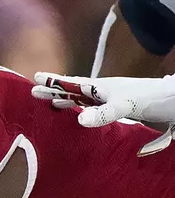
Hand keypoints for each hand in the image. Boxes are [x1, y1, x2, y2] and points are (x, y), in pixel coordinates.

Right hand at [33, 72, 174, 128]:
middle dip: (54, 90)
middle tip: (35, 91)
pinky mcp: (117, 107)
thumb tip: (79, 120)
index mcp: (100, 87)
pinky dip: (80, 109)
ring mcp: (109, 98)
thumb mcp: (124, 105)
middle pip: (73, 89)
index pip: (71, 83)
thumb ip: (103, 113)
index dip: (54, 81)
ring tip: (52, 103)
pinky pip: (91, 107)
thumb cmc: (148, 98)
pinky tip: (80, 115)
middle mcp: (102, 91)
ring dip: (66, 100)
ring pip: (81, 98)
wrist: (169, 100)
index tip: (35, 77)